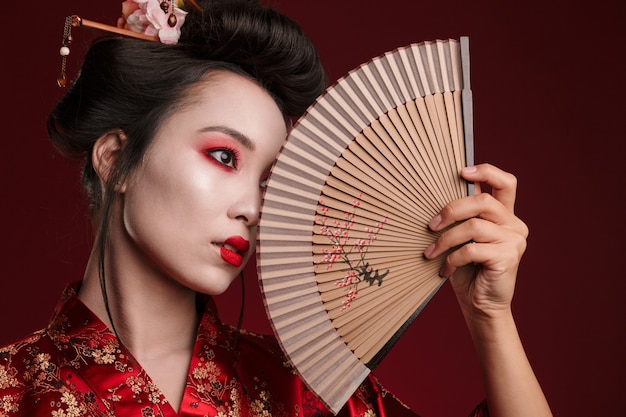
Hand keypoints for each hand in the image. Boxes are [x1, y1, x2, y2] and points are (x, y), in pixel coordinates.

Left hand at [423, 163, 528, 319]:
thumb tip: (439, 194)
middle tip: (431, 225)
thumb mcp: (463, 238)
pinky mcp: (508, 257)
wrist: (481, 305)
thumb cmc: (468, 270)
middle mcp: (514, 224)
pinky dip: (452, 258)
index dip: (486, 172)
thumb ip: (462, 217)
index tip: (461, 172)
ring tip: (430, 252)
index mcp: (505, 215)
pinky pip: (472, 249)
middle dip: (451, 210)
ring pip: (473, 226)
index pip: (506, 182)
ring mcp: (514, 240)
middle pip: (482, 201)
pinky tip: (444, 269)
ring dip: (445, 239)